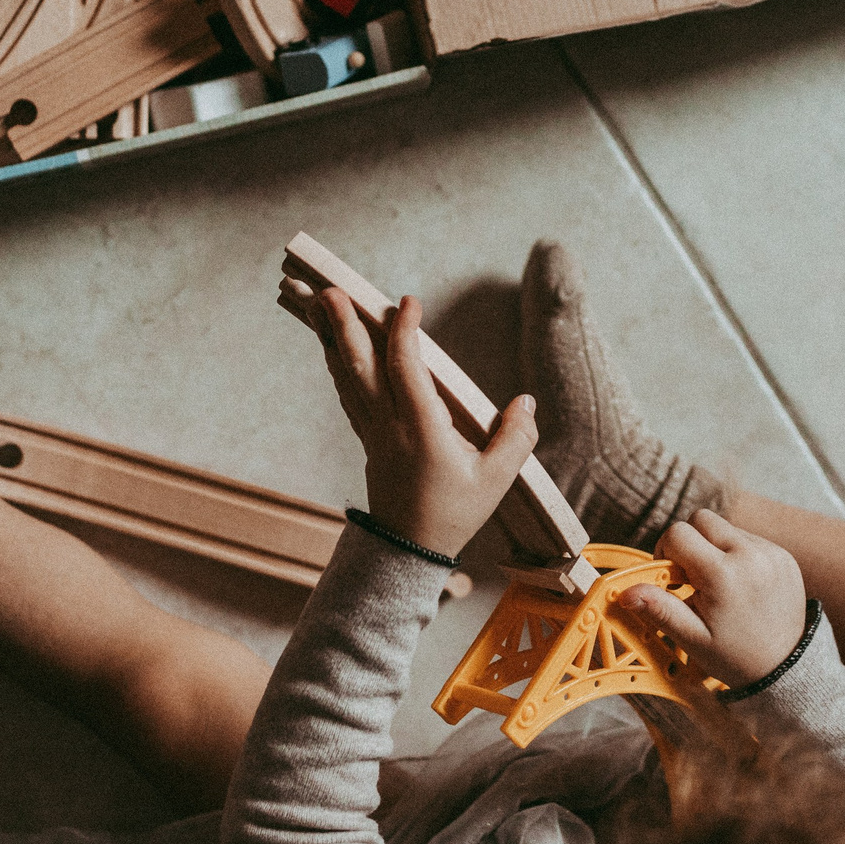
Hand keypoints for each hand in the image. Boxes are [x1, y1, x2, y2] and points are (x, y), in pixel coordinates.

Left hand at [307, 284, 536, 557]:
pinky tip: (333, 348)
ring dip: (332, 340)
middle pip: (360, 368)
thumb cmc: (454, 514)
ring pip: (347, 378)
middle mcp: (390, 425)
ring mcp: (373, 431)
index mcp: (421, 430)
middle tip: (330, 291)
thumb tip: (526, 402)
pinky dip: (339, 365)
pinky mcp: (368, 438)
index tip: (408, 302)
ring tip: (318, 305)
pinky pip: (348, 393)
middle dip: (344, 327)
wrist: (409, 552)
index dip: (404, 332)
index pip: (406, 370)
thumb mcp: (496, 480)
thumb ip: (515, 439)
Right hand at [617, 510, 808, 686]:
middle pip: (701, 519)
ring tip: (719, 584)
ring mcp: (771, 552)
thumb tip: (626, 592)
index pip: (678, 533)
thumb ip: (660, 610)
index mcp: (723, 575)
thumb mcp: (693, 639)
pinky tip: (740, 584)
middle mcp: (749, 555)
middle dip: (689, 542)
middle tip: (693, 577)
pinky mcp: (784, 555)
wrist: (788, 668)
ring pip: (725, 526)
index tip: (673, 578)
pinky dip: (737, 554)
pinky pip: (749, 538)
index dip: (666, 552)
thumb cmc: (737, 657)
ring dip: (714, 547)